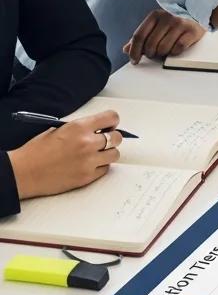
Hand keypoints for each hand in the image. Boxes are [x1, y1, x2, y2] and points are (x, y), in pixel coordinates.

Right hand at [8, 112, 122, 199]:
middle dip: (112, 138)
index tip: (109, 125)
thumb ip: (80, 128)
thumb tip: (96, 129)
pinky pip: (105, 169)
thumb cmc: (36, 151)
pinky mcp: (87, 177)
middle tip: (104, 141)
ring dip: (108, 153)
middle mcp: (87, 143)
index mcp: (79, 127)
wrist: (23, 173)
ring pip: (115, 155)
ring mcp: (89, 161)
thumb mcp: (59, 130)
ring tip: (96, 154)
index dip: (112, 121)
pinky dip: (100, 166)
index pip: (111, 117)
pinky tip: (89, 165)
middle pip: (117, 138)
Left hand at [124, 9, 205, 62]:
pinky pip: (177, 49)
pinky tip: (175, 49)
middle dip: (151, 54)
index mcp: (155, 15)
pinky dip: (174, 53)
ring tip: (166, 51)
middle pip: (150, 44)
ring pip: (163, 48)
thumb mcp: (156, 28)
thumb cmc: (174, 25)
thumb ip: (142, 38)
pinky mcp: (191, 31)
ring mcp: (180, 23)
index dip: (135, 51)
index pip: (139, 35)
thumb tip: (126, 49)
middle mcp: (167, 17)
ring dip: (163, 54)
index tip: (134, 60)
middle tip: (154, 55)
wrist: (197, 19)